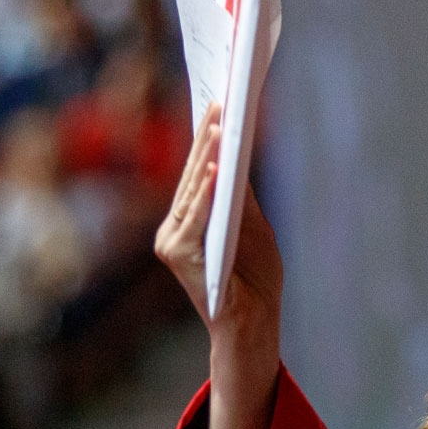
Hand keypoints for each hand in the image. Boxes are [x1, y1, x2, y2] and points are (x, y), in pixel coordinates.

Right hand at [153, 102, 283, 338]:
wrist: (254, 327)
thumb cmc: (255, 282)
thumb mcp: (252, 228)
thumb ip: (240, 197)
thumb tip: (236, 153)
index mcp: (188, 222)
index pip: (197, 173)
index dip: (208, 138)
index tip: (219, 102)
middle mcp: (172, 230)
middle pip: (191, 176)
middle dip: (207, 138)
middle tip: (220, 100)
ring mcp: (172, 244)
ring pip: (190, 192)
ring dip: (206, 156)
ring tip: (220, 124)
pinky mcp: (177, 257)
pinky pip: (193, 218)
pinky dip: (204, 194)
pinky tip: (213, 168)